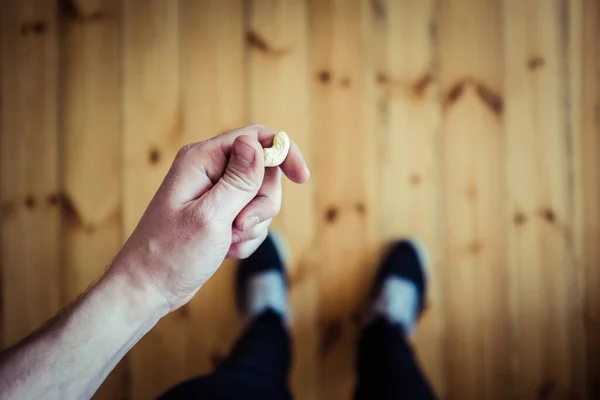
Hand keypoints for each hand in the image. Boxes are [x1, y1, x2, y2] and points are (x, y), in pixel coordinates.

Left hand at [110, 125, 309, 311]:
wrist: (148, 288)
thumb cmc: (171, 254)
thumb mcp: (210, 217)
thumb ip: (238, 180)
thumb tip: (257, 143)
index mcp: (202, 160)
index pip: (254, 137)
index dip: (283, 152)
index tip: (302, 178)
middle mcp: (209, 170)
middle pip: (263, 172)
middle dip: (261, 204)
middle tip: (240, 225)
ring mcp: (215, 194)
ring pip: (260, 199)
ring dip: (252, 226)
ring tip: (227, 241)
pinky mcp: (219, 214)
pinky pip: (251, 219)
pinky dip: (245, 238)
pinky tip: (224, 250)